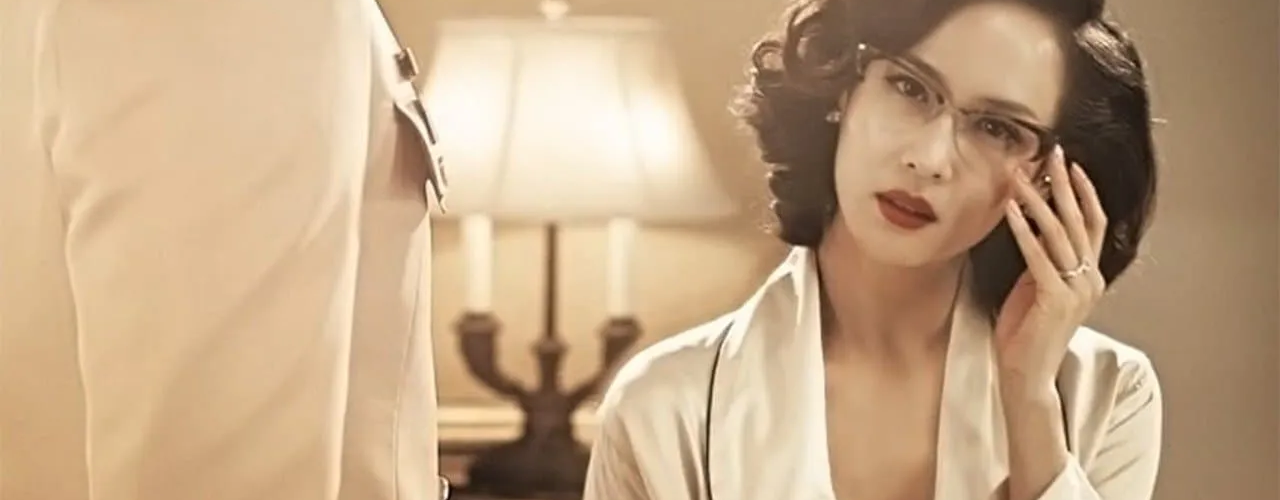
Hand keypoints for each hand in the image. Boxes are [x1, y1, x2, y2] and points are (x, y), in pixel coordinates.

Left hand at [994, 146, 1107, 393]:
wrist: (1027, 375)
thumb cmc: (1027, 333)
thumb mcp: (1037, 289)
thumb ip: (1042, 262)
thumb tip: (1034, 228)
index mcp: (1090, 277)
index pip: (1093, 225)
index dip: (1084, 193)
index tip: (1070, 165)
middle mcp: (1090, 280)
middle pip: (1079, 221)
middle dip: (1064, 185)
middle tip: (1053, 153)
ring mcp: (1076, 290)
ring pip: (1059, 234)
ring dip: (1037, 200)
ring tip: (1020, 175)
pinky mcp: (1054, 299)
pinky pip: (1038, 256)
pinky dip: (1024, 230)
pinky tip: (1011, 209)